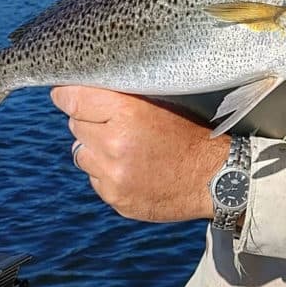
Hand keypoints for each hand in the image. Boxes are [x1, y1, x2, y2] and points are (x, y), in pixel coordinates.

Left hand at [50, 86, 228, 222]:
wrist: (216, 177)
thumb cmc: (191, 133)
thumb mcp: (162, 101)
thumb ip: (121, 94)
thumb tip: (79, 88)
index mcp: (128, 112)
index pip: (71, 97)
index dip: (68, 93)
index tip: (69, 93)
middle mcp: (115, 143)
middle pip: (75, 124)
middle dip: (89, 121)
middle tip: (117, 122)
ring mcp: (114, 174)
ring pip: (81, 153)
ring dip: (95, 149)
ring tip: (126, 147)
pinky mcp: (115, 197)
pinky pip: (95, 178)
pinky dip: (107, 172)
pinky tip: (133, 168)